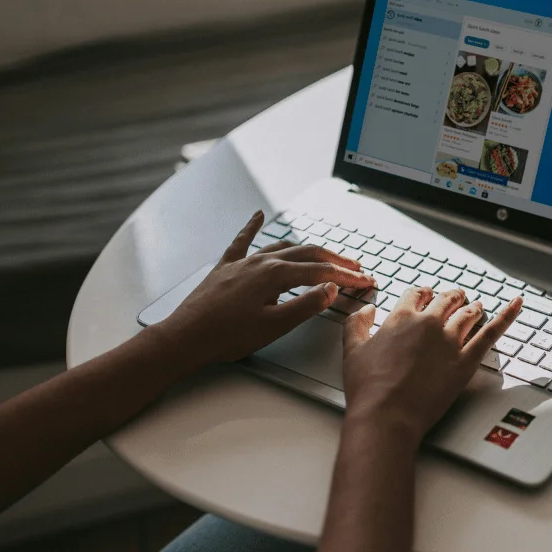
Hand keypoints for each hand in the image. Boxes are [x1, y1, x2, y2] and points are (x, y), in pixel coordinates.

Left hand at [154, 211, 375, 367]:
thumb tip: (331, 289)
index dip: (348, 277)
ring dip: (308, 249)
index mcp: (275, 275)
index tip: (366, 281)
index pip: (322, 273)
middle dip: (336, 260)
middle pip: (308, 254)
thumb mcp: (274, 326)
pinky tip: (258, 215)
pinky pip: (243, 241)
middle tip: (356, 268)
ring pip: (283, 246)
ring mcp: (243, 262)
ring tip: (325, 254)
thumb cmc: (226, 336)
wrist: (185, 337)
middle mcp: (261, 262)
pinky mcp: (226, 267)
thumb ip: (306, 305)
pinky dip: (253, 226)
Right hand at [341, 286, 521, 448]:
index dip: (421, 294)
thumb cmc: (368, 389)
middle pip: (445, 300)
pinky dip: (507, 316)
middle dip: (451, 297)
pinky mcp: (466, 361)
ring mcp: (450, 341)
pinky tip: (517, 304)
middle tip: (455, 297)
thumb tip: (365, 310)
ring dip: (472, 307)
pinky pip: (491, 333)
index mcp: (400, 318)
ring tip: (477, 306)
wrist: (387, 416)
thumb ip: (356, 324)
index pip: (416, 295)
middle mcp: (428, 324)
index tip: (424, 295)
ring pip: (468, 314)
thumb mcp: (352, 350)